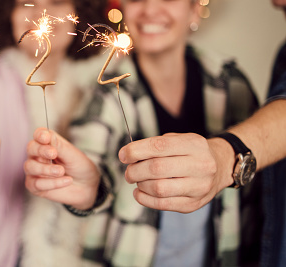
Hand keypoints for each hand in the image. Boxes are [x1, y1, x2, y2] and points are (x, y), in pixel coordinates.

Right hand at [24, 128, 99, 209]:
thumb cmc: (78, 166)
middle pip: (31, 148)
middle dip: (41, 150)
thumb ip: (59, 146)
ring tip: (61, 171)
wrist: (86, 186)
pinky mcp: (34, 186)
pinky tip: (66, 181)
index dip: (40, 135)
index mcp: (46, 143)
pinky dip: (52, 183)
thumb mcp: (72, 155)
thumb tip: (48, 135)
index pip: (38, 135)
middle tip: (53, 153)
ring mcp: (34, 171)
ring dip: (46, 169)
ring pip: (30, 166)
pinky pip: (36, 184)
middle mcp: (37, 155)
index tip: (46, 138)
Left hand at [119, 133, 233, 212]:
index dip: (135, 151)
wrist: (221, 167)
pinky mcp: (194, 204)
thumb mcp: (178, 140)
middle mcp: (200, 165)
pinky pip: (163, 204)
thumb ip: (154, 145)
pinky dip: (145, 199)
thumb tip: (127, 155)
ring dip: (140, 185)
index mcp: (194, 144)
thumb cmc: (191, 152)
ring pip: (158, 188)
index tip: (123, 155)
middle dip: (135, 170)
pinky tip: (140, 193)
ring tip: (137, 180)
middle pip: (156, 168)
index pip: (159, 146)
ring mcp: (199, 187)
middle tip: (129, 171)